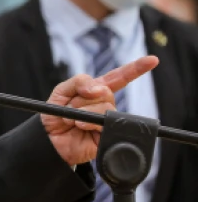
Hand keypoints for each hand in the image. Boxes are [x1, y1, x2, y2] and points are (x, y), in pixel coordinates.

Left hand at [41, 56, 158, 165]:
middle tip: (69, 108)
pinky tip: (79, 126)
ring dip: (82, 111)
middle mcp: (103, 104)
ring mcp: (106, 120)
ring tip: (71, 120)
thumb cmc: (54, 116)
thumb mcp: (61, 92)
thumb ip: (78, 82)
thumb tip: (97, 88)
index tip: (152, 60)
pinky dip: (88, 122)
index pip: (118, 77)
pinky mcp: (106, 134)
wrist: (48, 141)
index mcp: (95, 91)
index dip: (136, 68)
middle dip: (82, 98)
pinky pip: (104, 123)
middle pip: (105, 92)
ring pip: (104, 107)